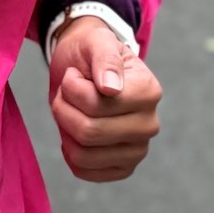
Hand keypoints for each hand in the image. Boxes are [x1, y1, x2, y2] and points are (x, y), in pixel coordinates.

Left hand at [46, 17, 160, 182]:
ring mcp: (138, 150)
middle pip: (89, 132)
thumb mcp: (97, 41)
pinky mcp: (123, 168)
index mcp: (149, 92)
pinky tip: (74, 131)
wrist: (86, 68)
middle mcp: (149, 124)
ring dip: (65, 128)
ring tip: (71, 109)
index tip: (73, 75)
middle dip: (64, 109)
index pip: (96, 104)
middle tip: (66, 92)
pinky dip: (69, 151)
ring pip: (83, 154)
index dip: (72, 88)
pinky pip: (84, 171)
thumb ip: (105, 58)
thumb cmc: (92, 52)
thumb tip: (111, 89)